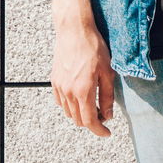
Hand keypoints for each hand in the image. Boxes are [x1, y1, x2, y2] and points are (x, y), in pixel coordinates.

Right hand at [50, 22, 116, 137]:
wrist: (74, 30)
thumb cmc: (93, 47)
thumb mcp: (107, 71)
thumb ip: (107, 96)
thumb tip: (108, 115)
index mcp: (83, 91)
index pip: (89, 121)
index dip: (99, 130)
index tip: (107, 132)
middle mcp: (68, 92)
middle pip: (78, 120)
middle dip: (92, 121)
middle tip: (103, 113)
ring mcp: (59, 87)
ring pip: (69, 112)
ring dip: (80, 113)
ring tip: (93, 103)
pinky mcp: (54, 80)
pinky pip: (61, 102)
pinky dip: (70, 105)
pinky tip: (79, 96)